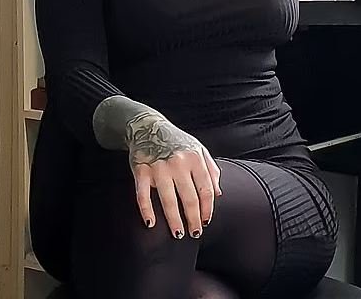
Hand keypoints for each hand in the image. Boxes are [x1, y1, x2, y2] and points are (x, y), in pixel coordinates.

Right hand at [126, 114, 221, 238]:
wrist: (148, 126)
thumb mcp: (199, 149)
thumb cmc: (177, 141)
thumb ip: (211, 170)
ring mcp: (159, 167)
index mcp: (195, 158)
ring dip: (174, 220)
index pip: (205, 189)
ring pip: (168, 200)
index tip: (206, 221)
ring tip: (178, 234)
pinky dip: (146, 210)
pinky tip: (151, 223)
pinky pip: (143, 194)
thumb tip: (218, 194)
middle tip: (194, 233)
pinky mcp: (141, 170)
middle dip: (193, 219)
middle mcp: (178, 163)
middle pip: (189, 198)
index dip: (208, 208)